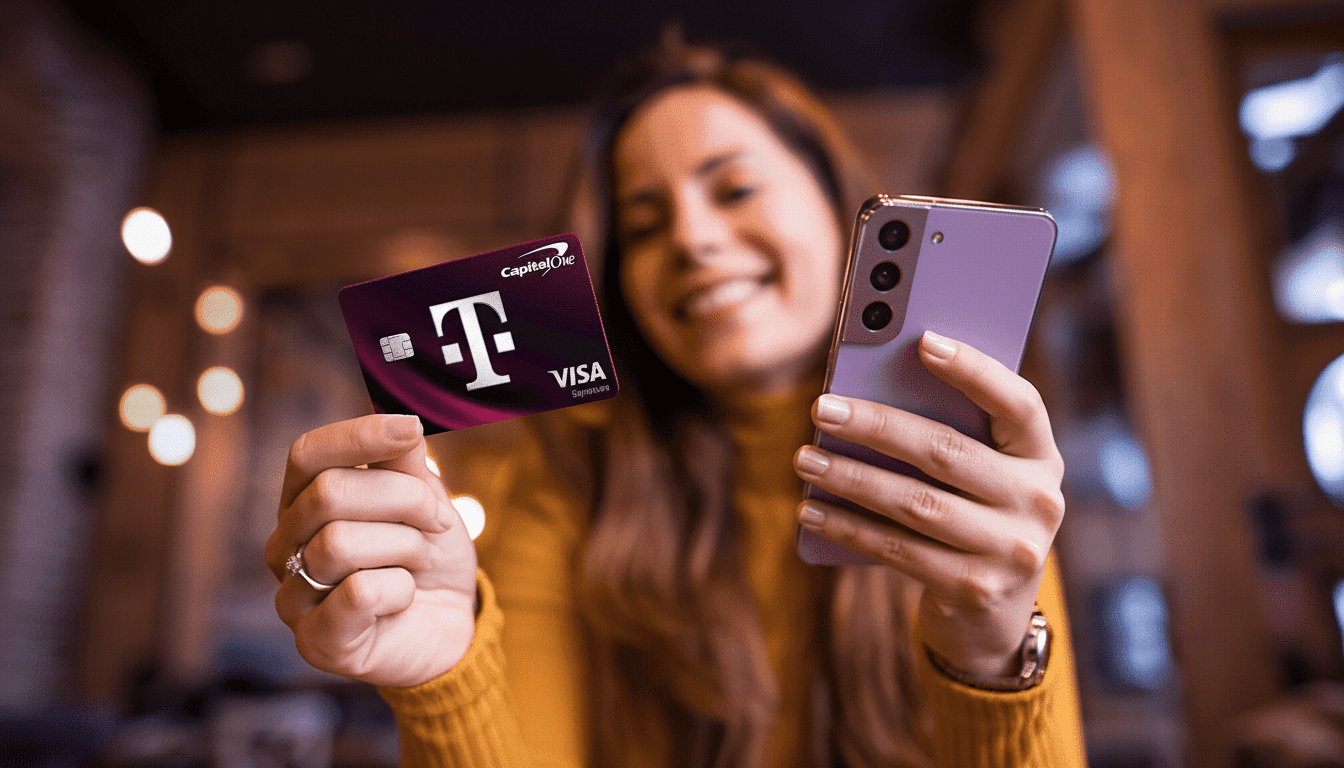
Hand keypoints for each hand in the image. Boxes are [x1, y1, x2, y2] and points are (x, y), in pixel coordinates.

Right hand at [264, 413, 478, 687]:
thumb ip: (404, 461)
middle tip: (436, 523)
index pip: (306, 454)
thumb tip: (401, 422)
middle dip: (404, 500)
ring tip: (419, 563)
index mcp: (303, 502)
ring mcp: (292, 596)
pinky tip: (404, 598)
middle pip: (329, 493)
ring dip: (405, 547)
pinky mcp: (315, 641)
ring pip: (340, 542)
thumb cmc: (427, 556)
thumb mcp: (424, 498)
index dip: (358, 435)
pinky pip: (358, 592)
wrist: (450, 623)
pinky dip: (401, 589)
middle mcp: (284, 546)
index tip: (411, 430)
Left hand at [793, 331, 1064, 677]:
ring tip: (805, 459)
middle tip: (822, 408)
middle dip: (876, 426)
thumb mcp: (982, 475)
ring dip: (851, 479)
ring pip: (914, 503)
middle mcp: (1037, 502)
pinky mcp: (973, 590)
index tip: (924, 341)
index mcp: (1041, 457)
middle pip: (946, 451)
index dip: (975, 370)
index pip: (1018, 403)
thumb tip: (868, 390)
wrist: (993, 616)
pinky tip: (812, 511)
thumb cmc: (973, 516)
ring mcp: (1010, 551)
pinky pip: (898, 549)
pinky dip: (849, 527)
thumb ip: (951, 433)